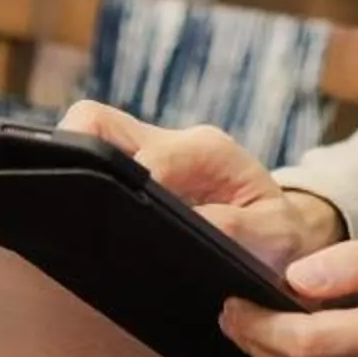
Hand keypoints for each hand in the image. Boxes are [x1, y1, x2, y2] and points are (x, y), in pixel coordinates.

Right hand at [56, 101, 342, 271]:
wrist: (284, 228)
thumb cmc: (279, 232)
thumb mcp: (273, 235)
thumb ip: (236, 228)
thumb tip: (193, 224)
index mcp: (208, 150)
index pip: (150, 153)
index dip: (129, 181)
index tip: (117, 217)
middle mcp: (174, 141)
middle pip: (98, 121)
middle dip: (75, 153)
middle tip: (73, 205)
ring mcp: (151, 150)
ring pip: (88, 135)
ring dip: (75, 166)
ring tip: (76, 214)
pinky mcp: (137, 168)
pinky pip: (95, 159)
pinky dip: (83, 179)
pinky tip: (85, 218)